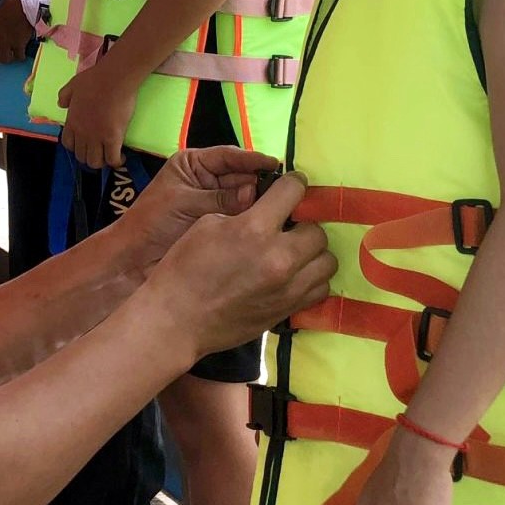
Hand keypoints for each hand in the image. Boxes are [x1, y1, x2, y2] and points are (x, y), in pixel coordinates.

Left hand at [0, 0, 34, 63]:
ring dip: (9, 58)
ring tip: (14, 56)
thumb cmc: (14, 6)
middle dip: (0, 56)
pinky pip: (18, 56)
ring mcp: (6, 41)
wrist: (25, 5)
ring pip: (4, 59)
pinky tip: (23, 53)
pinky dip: (21, 56)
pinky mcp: (18, 44)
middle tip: (6, 55)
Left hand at [56, 54, 142, 168]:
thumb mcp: (73, 85)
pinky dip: (116, 161)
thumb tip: (61, 104)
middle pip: (81, 156)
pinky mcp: (113, 138)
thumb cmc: (95, 79)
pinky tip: (121, 156)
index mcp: (72, 121)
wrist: (114, 79)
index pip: (68, 144)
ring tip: (109, 155)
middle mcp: (82, 133)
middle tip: (99, 151)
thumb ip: (64, 95)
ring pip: (95, 162)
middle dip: (89, 156)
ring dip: (102, 162)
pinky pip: (112, 159)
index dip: (76, 147)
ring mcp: (97, 137)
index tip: (85, 144)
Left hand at [117, 145, 281, 268]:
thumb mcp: (184, 202)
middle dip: (262, 182)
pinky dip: (257, 219)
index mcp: (194, 164)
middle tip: (289, 190)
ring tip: (288, 205)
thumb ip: (218, 198)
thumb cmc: (152, 221)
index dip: (252, 159)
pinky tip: (274, 221)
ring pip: (247, 197)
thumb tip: (252, 194)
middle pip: (243, 175)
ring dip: (263, 202)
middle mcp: (209, 179)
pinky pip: (244, 217)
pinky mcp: (223, 224)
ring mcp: (218, 202)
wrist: (136, 258)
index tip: (275, 164)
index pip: (229, 156)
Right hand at [142, 174, 333, 361]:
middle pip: (318, 230)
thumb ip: (243, 213)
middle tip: (288, 227)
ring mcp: (288, 288)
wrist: (178, 319)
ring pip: (327, 261)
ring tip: (294, 253)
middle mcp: (279, 257)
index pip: (293, 191)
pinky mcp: (289, 310)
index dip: (293, 184)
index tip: (291, 186)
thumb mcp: (207, 225)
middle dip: (304, 224)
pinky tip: (294, 276)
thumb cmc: (184, 268)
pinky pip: (320, 288)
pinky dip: (312, 279)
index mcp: (254, 228)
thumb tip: (267, 210)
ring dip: (312, 253)